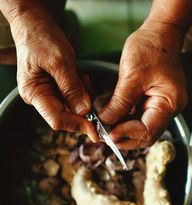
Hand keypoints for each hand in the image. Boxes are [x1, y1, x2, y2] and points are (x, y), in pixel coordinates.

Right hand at [10, 7, 98, 141]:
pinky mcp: (57, 89)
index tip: (96, 129)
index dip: (78, 126)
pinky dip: (82, 88)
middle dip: (83, 105)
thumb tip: (83, 111)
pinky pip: (75, 97)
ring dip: (83, 94)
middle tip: (85, 83)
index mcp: (34, 94)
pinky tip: (79, 75)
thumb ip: (72, 87)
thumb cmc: (42, 39)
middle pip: (67, 115)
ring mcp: (49, 94)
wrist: (36, 26)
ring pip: (74, 106)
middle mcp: (40, 98)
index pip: (57, 120)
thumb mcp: (59, 61)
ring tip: (80, 75)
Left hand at [99, 25, 186, 149]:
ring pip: (142, 128)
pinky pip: (140, 116)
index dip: (127, 134)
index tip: (108, 134)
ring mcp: (163, 105)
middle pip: (147, 134)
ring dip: (123, 129)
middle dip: (125, 137)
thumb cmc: (151, 49)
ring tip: (105, 126)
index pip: (148, 130)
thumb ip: (119, 102)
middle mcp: (169, 108)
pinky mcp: (155, 101)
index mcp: (169, 103)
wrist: (160, 34)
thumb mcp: (132, 76)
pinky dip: (126, 119)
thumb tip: (107, 122)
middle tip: (104, 135)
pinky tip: (112, 116)